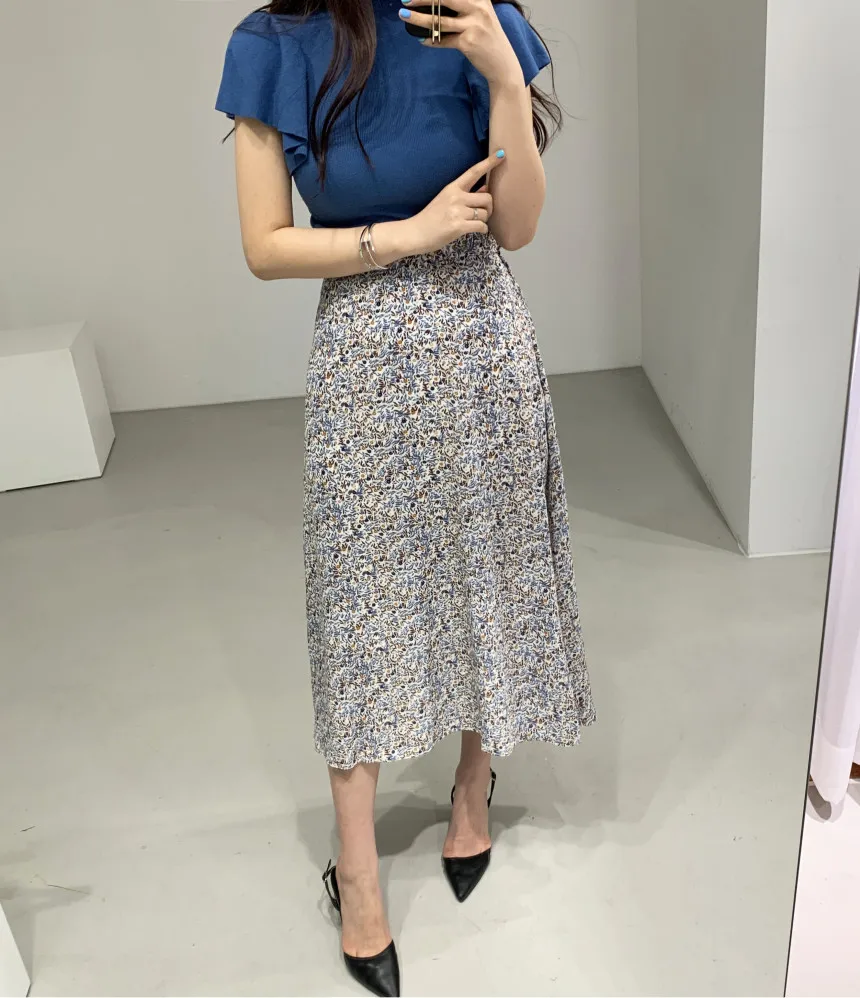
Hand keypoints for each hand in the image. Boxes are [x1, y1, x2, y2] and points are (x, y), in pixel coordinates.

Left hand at [400, 0, 521, 86]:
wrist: (503, 65)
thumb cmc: (489, 39)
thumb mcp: (482, 15)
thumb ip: (465, 6)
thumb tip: (437, 4)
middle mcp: (478, 8)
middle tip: (406, 0)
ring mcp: (473, 26)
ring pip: (439, 20)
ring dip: (418, 19)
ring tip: (404, 15)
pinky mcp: (467, 43)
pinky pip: (443, 41)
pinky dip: (430, 41)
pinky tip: (422, 40)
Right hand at [404, 151, 504, 254]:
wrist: (414, 233)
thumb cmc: (430, 218)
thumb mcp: (446, 200)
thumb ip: (466, 195)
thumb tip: (485, 189)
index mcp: (452, 188)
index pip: (474, 172)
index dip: (489, 163)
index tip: (501, 154)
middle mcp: (456, 197)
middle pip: (487, 198)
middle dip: (489, 208)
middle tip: (483, 214)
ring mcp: (457, 211)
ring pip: (485, 213)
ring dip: (484, 220)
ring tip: (474, 224)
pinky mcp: (458, 226)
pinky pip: (481, 226)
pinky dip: (482, 230)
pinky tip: (475, 231)